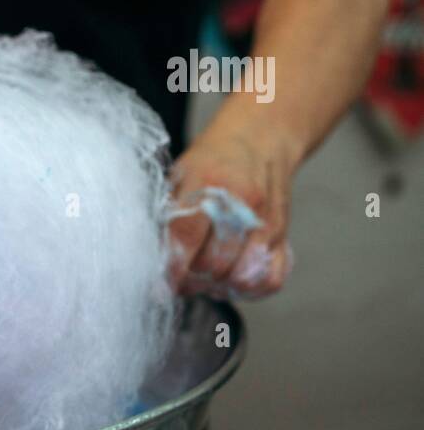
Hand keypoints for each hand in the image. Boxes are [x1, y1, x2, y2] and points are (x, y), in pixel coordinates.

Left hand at [168, 124, 302, 299]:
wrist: (260, 139)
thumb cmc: (210, 161)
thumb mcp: (179, 174)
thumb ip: (165, 211)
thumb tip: (146, 255)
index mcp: (209, 181)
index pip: (186, 236)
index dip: (170, 267)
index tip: (159, 282)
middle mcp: (242, 204)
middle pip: (213, 264)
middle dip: (190, 280)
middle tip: (179, 278)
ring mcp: (266, 221)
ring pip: (241, 277)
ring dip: (217, 286)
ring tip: (202, 279)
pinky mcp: (283, 235)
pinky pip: (270, 279)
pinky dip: (249, 289)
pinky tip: (230, 279)